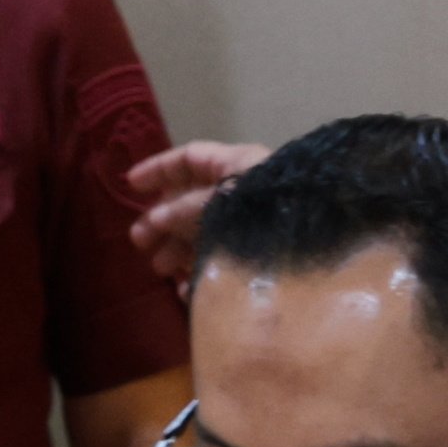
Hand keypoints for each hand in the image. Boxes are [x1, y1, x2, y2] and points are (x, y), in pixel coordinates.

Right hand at [126, 140, 270, 280]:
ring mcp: (249, 222)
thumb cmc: (267, 209)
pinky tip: (185, 287)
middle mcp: (241, 190)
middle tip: (139, 241)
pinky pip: (223, 258)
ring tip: (160, 269)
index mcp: (235, 165)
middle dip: (162, 220)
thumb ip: (186, 208)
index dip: (158, 169)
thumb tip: (157, 218)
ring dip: (177, 249)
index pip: (189, 159)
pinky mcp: (257, 253)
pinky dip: (202, 271)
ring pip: (204, 231)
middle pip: (191, 199)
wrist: (317, 239)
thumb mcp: (221, 200)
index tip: (130, 186)